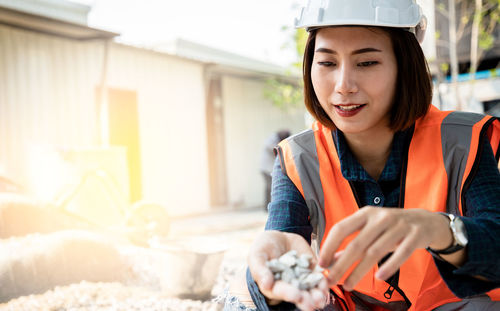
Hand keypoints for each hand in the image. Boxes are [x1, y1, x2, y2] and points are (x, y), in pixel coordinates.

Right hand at [248, 230, 329, 310]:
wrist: (278, 237)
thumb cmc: (263, 248)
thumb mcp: (257, 256)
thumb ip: (260, 270)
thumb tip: (266, 285)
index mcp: (274, 286)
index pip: (281, 292)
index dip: (288, 294)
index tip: (295, 295)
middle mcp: (290, 286)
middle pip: (299, 295)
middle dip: (306, 300)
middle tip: (313, 304)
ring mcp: (302, 279)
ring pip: (311, 290)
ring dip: (317, 295)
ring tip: (321, 298)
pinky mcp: (312, 270)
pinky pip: (320, 278)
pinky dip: (323, 282)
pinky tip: (326, 284)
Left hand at [318, 207, 456, 290]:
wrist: (426, 221)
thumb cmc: (392, 227)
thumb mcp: (371, 229)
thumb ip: (352, 243)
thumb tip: (331, 260)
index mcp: (365, 214)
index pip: (341, 228)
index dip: (329, 246)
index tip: (321, 263)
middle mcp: (380, 218)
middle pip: (356, 244)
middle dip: (341, 265)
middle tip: (330, 280)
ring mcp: (399, 226)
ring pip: (375, 252)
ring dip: (359, 271)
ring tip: (349, 285)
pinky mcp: (415, 236)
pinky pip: (400, 254)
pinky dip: (389, 267)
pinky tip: (378, 278)